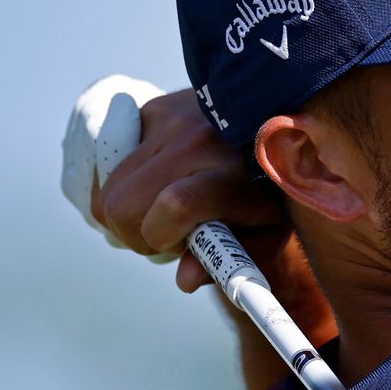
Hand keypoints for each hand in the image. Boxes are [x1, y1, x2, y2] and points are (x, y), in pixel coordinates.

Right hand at [89, 88, 291, 291]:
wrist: (282, 124)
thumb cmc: (275, 191)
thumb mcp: (269, 232)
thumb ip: (233, 259)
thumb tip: (185, 279)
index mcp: (235, 172)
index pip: (178, 203)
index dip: (162, 236)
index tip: (178, 246)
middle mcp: (198, 139)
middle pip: (123, 204)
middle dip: (138, 235)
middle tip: (171, 235)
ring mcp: (170, 119)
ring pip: (108, 189)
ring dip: (127, 213)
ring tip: (165, 211)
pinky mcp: (152, 109)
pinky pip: (110, 164)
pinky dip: (125, 187)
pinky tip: (156, 186)